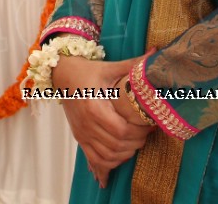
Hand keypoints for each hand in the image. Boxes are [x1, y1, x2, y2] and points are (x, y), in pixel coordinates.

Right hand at [54, 56, 152, 187]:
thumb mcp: (110, 67)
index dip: (138, 132)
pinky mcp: (80, 138)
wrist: (62, 76)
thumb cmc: (87, 71)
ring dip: (125, 155)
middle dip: (136, 143)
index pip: (120, 130)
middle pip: (116, 146)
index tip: (149, 124)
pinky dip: (109, 164)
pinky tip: (118, 161)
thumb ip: (133, 64)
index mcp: (94, 107)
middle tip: (146, 134)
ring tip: (136, 144)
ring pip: (107, 156)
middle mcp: (87, 124)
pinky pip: (95, 159)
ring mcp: (82, 133)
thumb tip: (155, 53)